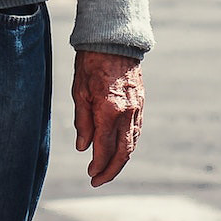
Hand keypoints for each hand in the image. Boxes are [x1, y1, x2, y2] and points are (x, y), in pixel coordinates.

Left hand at [72, 50, 142, 186]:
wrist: (114, 39)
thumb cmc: (91, 63)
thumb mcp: (79, 92)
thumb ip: (83, 122)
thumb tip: (83, 148)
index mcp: (109, 111)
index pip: (104, 148)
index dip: (97, 165)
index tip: (90, 175)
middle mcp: (127, 112)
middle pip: (123, 152)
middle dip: (111, 170)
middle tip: (98, 180)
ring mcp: (137, 108)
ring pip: (132, 143)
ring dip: (121, 160)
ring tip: (107, 169)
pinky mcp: (141, 102)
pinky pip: (136, 130)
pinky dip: (128, 144)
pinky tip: (119, 149)